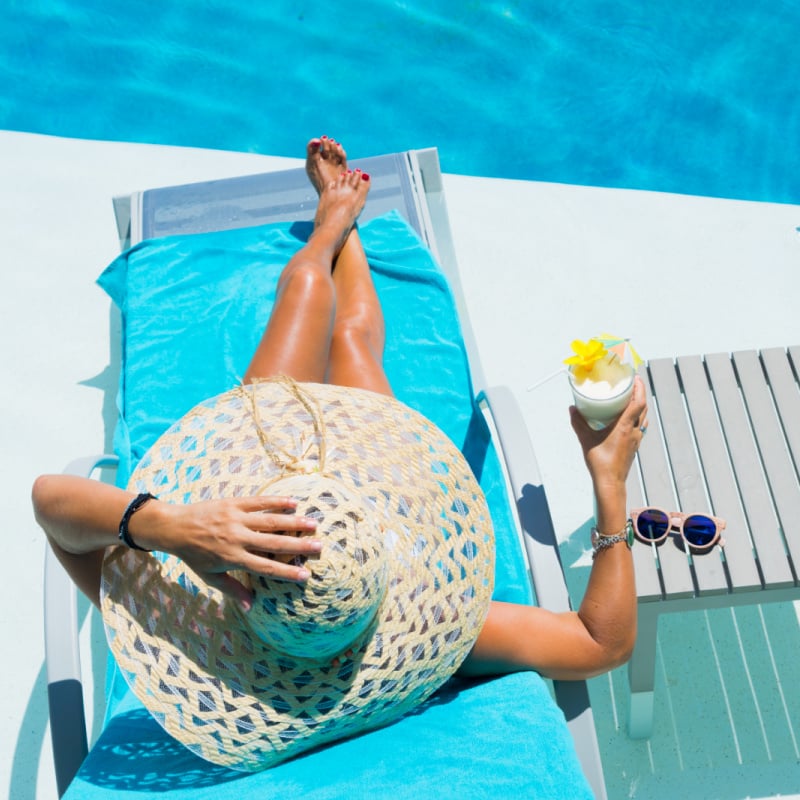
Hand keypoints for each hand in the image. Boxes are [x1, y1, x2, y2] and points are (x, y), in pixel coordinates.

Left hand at [132, 495, 320, 609]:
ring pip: (270, 521)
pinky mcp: (233, 503)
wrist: (174, 527)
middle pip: (273, 544)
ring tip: (313, 524)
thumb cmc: (193, 555)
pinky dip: (277, 501)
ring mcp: (236, 519)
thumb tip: (251, 606)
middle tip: (319, 547)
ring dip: (293, 522)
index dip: (285, 573)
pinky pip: (259, 501)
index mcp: (232, 558)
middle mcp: (236, 538)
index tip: (305, 576)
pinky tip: (294, 502)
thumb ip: (232, 589)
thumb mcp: (209, 577)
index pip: (264, 568)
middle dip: (298, 546)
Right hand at [570, 375, 647, 492]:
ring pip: (643, 417)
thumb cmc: (600, 463)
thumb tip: (572, 408)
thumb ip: (578, 423)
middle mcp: (634, 431)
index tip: (636, 378)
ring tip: (632, 397)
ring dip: (640, 405)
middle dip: (640, 394)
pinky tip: (628, 417)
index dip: (640, 389)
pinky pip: (640, 426)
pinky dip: (637, 417)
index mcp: (625, 427)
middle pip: (644, 408)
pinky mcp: (634, 445)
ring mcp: (636, 439)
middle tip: (633, 384)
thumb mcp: (586, 440)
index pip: (638, 403)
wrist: (611, 482)